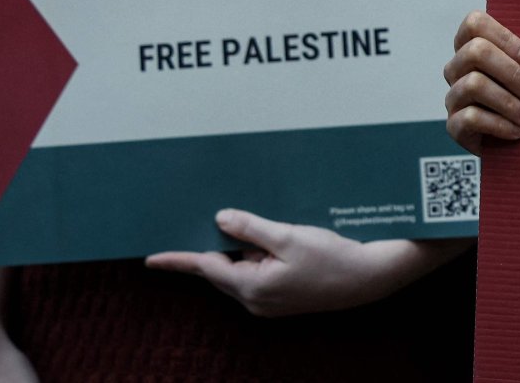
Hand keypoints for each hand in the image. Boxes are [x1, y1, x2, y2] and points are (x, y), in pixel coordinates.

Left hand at [146, 210, 428, 315]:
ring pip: (240, 270)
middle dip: (214, 246)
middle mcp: (256, 299)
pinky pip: (257, 273)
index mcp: (252, 286)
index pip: (206, 267)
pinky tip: (269, 238)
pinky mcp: (283, 296)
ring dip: (241, 248)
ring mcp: (269, 301)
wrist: (369, 277)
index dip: (180, 258)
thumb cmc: (332, 257)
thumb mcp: (289, 236)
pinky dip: (255, 255)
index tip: (151, 258)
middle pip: (221, 269)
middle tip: (205, 219)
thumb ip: (251, 228)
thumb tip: (220, 219)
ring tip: (252, 223)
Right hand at [443, 0, 519, 153]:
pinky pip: (467, 119)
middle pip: (475, 53)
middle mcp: (458, 66)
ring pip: (472, 85)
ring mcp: (453, 96)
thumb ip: (510, 8)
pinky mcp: (454, 127)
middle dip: (510, 71)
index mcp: (473, 41)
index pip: (475, 23)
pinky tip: (517, 132)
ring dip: (508, 102)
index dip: (504, 37)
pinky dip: (498, 125)